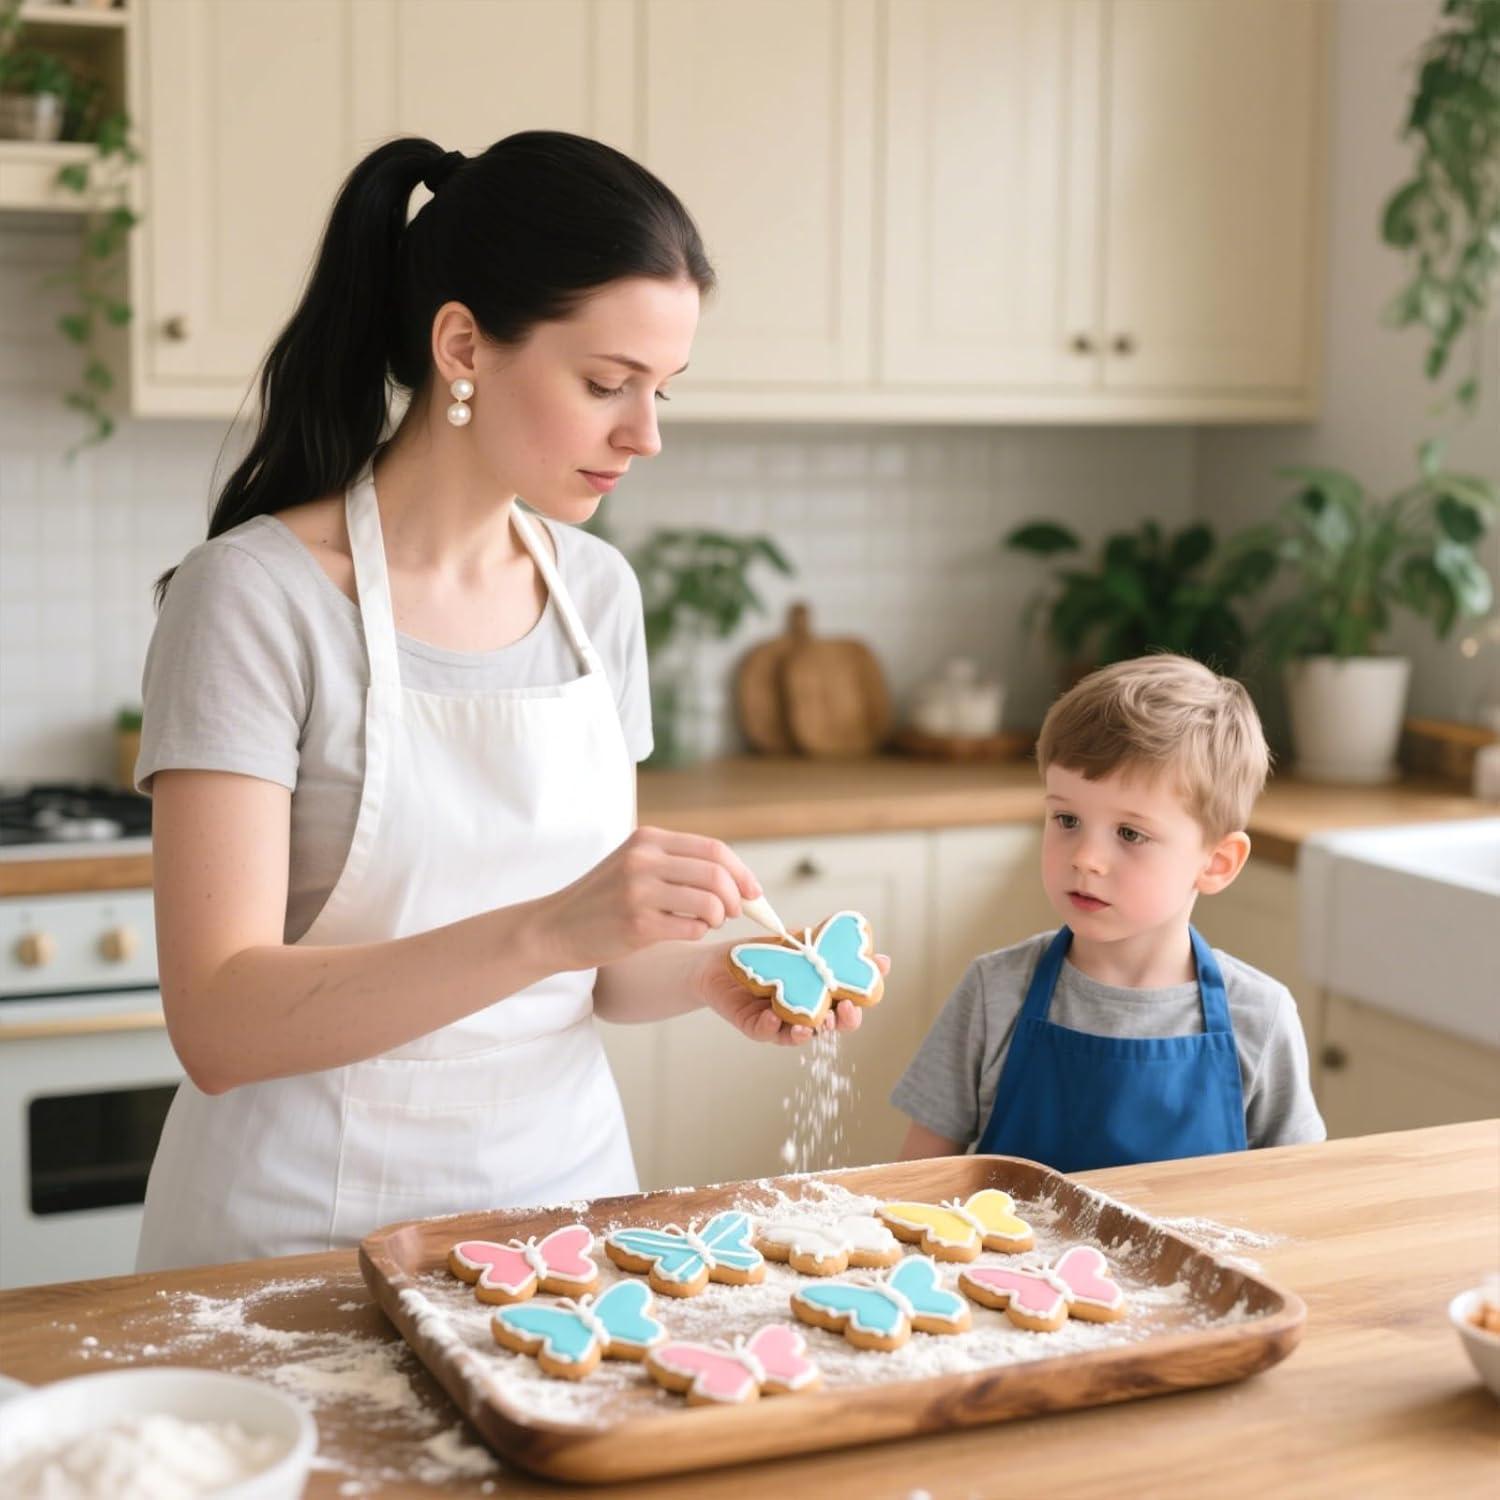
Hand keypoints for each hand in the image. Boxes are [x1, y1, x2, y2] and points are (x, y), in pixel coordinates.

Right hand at [535, 827, 759, 971]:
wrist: (556, 927)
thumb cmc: (603, 900)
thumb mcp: (635, 864)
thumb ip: (678, 864)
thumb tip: (738, 880)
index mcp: (647, 839)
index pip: (714, 849)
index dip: (742, 872)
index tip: (754, 892)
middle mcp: (643, 859)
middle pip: (717, 874)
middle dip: (737, 898)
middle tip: (734, 913)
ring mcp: (638, 891)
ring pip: (710, 902)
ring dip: (719, 917)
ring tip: (707, 922)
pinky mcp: (637, 924)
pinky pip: (691, 928)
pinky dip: (698, 933)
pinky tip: (684, 932)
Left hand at [695, 940, 892, 1046]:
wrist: (717, 959)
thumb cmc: (762, 952)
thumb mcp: (799, 943)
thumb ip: (830, 948)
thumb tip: (877, 954)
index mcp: (819, 992)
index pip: (849, 999)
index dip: (864, 995)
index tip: (874, 981)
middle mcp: (804, 1011)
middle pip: (833, 1025)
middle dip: (845, 1021)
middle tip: (847, 1008)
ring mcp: (780, 1022)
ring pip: (802, 1034)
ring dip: (810, 1030)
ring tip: (813, 1023)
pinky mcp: (754, 1026)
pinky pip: (766, 1033)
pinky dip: (772, 1027)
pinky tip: (774, 1017)